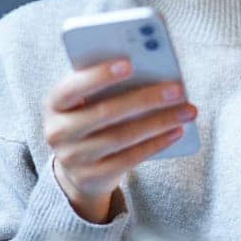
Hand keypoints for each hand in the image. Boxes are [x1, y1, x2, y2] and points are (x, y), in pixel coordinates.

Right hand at [43, 58, 197, 222]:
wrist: (76, 168)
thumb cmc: (89, 118)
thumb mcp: (87, 100)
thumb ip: (107, 85)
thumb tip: (150, 68)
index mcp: (54, 104)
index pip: (71, 87)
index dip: (98, 75)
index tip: (129, 63)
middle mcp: (57, 132)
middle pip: (104, 113)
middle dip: (145, 99)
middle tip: (177, 89)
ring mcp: (73, 158)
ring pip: (121, 137)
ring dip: (159, 122)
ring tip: (186, 110)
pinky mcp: (92, 177)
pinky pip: (129, 158)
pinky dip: (156, 143)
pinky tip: (176, 131)